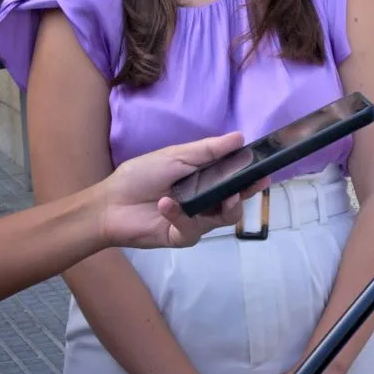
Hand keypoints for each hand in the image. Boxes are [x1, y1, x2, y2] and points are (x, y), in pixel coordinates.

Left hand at [98, 132, 268, 248]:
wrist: (109, 204)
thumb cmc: (140, 176)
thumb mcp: (176, 156)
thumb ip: (208, 150)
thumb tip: (240, 137)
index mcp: (205, 179)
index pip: (235, 177)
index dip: (250, 174)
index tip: (264, 169)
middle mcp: (205, 201)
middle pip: (237, 200)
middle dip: (249, 192)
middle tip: (256, 185)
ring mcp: (196, 220)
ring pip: (225, 218)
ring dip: (228, 206)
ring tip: (228, 197)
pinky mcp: (183, 236)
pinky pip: (193, 228)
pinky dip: (180, 215)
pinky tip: (167, 204)